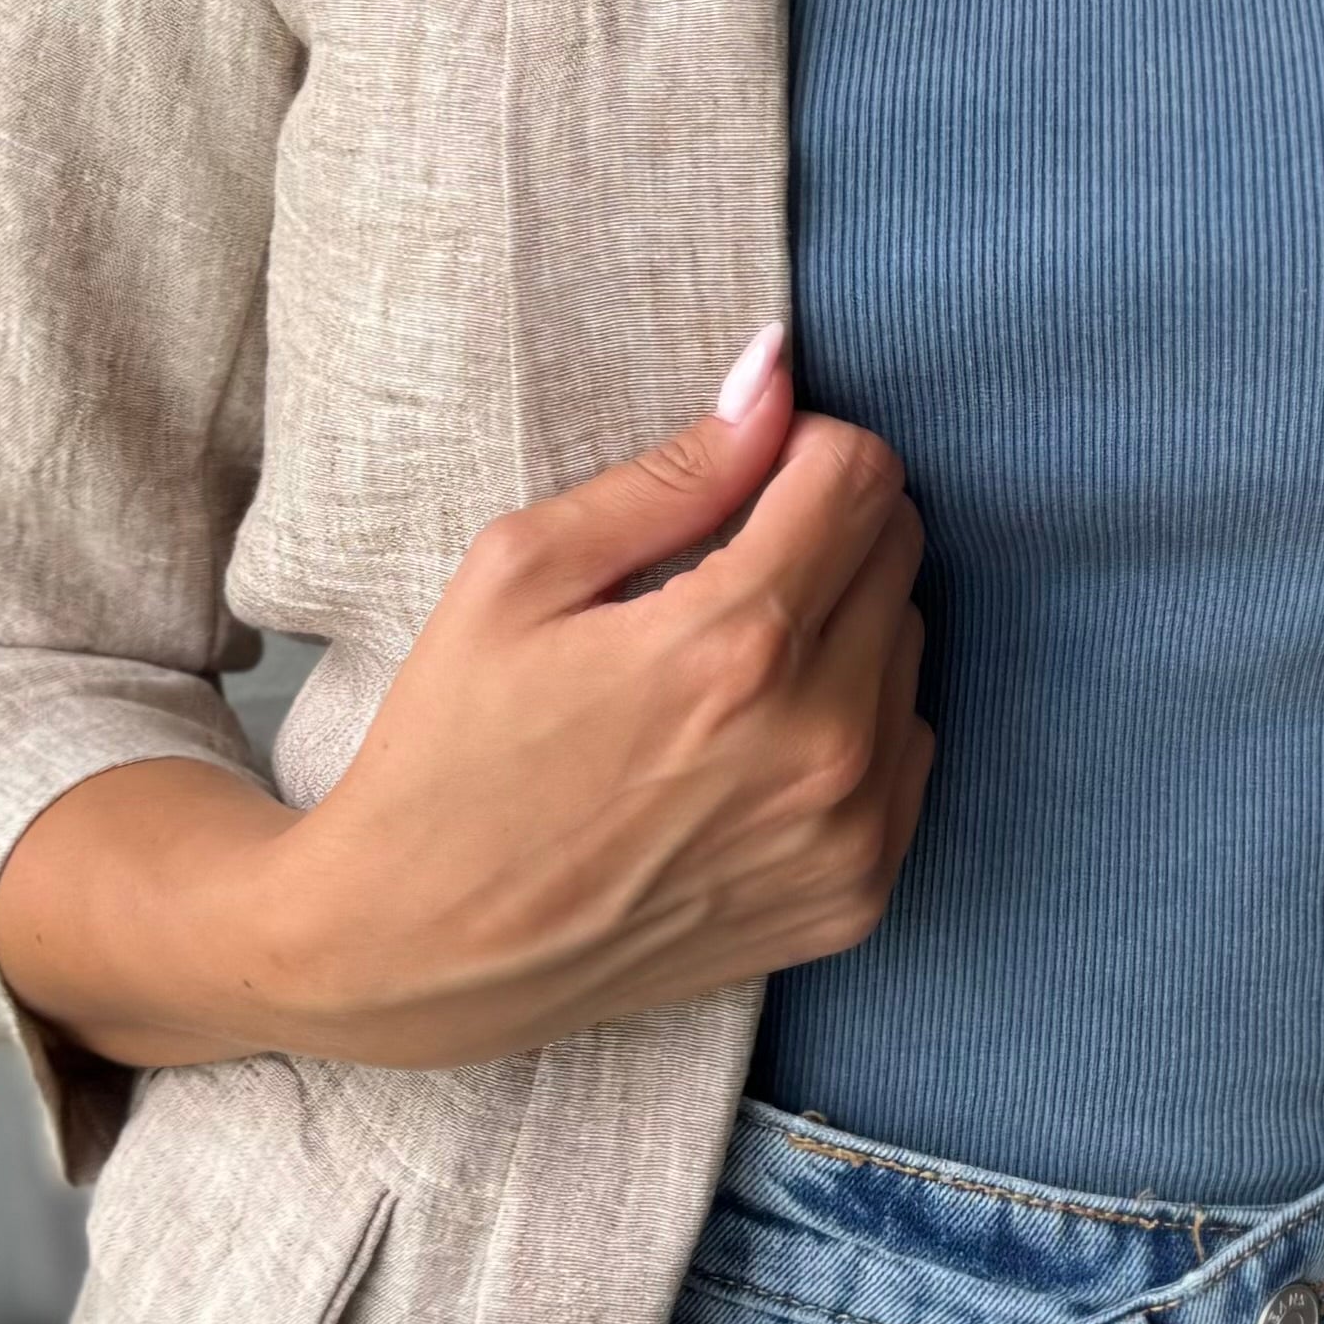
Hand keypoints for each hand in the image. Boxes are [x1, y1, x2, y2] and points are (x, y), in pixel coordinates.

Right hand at [0, 326, 934, 1071]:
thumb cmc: (450, 749)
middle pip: (900, 552)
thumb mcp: (519, 574)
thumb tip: (776, 375)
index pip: (863, 475)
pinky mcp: (852, 899)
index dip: (801, 451)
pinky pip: (908, 755)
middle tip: (721, 567)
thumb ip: (670, 472)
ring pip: (909, 650)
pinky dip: (852, 725)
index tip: (743, 480)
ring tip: (723, 668)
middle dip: (824, 529)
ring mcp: (846, 833)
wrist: (415, 948)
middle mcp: (819, 743)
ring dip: (841, 628)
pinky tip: (750, 744)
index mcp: (736, 645)